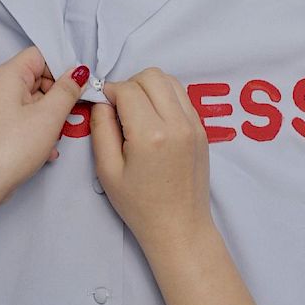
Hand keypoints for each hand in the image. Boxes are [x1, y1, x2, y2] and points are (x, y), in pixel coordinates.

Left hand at [0, 46, 89, 207]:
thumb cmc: (12, 147)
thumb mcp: (49, 116)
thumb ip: (67, 90)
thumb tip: (78, 71)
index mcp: (7, 74)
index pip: (41, 55)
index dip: (62, 69)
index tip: (78, 89)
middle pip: (36, 78)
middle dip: (57, 96)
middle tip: (69, 117)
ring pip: (30, 101)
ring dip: (48, 117)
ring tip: (54, 139)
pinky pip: (19, 118)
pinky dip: (34, 129)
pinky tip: (44, 151)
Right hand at [89, 67, 214, 254]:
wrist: (180, 228)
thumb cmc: (140, 205)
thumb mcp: (107, 170)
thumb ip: (101, 128)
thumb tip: (102, 101)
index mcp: (150, 134)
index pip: (127, 90)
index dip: (109, 92)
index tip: (102, 105)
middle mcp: (177, 124)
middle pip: (151, 76)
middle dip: (130, 84)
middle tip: (119, 107)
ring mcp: (194, 125)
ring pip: (170, 80)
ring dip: (149, 87)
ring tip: (137, 111)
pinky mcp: (203, 130)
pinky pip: (182, 97)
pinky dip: (165, 98)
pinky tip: (154, 119)